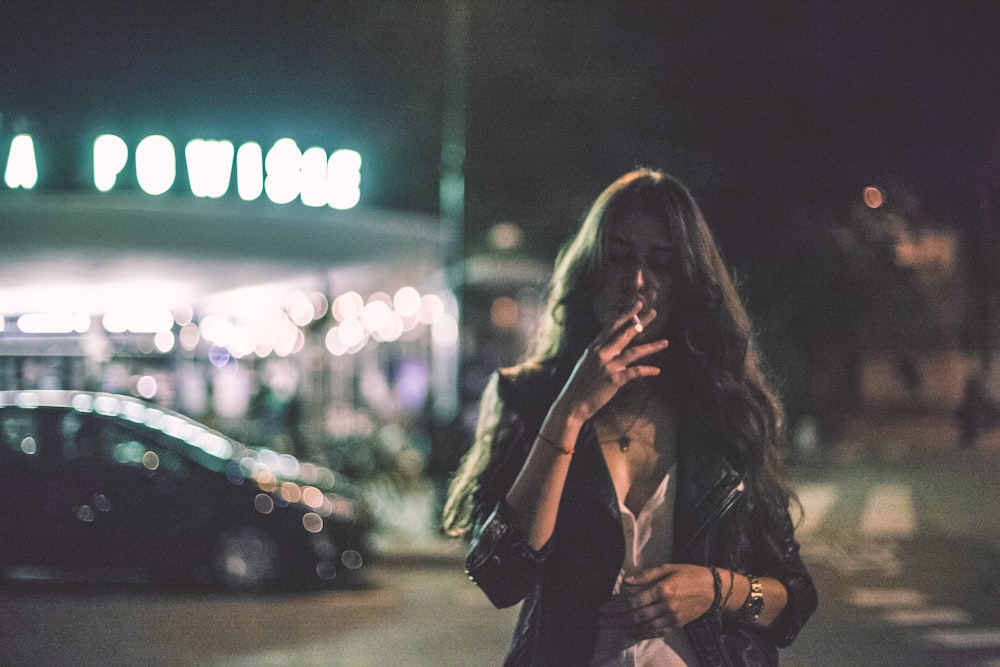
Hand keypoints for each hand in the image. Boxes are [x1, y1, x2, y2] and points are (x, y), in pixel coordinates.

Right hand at [552, 302, 668, 423]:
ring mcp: (608, 365)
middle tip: (653, 312)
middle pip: (625, 333)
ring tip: (666, 342)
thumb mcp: (586, 363)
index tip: (637, 306)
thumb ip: (598, 353)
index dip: (626, 315)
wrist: (572, 404)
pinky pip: (635, 372)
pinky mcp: (614, 379)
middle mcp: (601, 353)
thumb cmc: (579, 385)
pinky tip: (657, 370)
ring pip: (634, 352)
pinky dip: (647, 370)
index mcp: (594, 348)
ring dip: (652, 347)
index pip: (612, 326)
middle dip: (641, 322)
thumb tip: (609, 345)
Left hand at [599, 564, 714, 637]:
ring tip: (610, 627)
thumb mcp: (668, 567)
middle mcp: (666, 607)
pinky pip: (655, 633)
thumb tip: (626, 581)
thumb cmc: (690, 574)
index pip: (634, 601)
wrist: (714, 590)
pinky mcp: (676, 625)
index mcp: (663, 590)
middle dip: (616, 619)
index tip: (604, 606)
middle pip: (636, 616)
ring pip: (643, 627)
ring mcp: (672, 618)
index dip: (617, 606)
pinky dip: (640, 634)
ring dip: (624, 628)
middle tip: (601, 619)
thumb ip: (646, 575)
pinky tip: (628, 634)